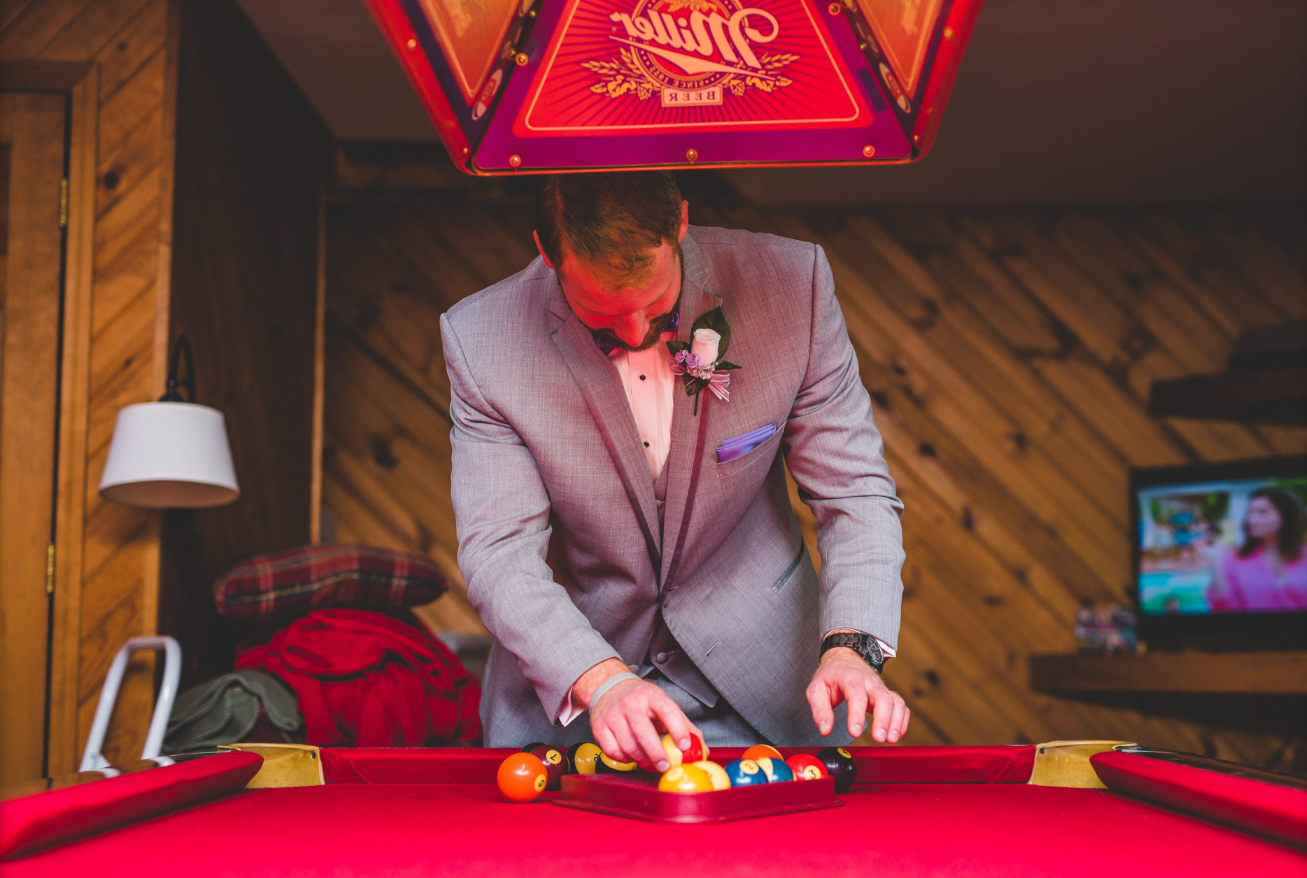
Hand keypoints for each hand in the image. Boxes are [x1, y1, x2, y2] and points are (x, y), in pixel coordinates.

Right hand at [576, 660, 701, 770]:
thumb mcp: (663, 704)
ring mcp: (613, 715)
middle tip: (665, 766)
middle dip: (656, 754)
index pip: (668, 711)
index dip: (678, 730)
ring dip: (642, 761)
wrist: (609, 686)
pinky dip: (624, 759)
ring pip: (628, 745)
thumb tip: (701, 747)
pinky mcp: (600, 727)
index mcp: (652, 696)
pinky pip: (612, 751)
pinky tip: (632, 756)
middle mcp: (631, 703)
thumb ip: (684, 725)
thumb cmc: (640, 699)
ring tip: (651, 764)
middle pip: (644, 732)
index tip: (685, 746)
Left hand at [806, 647, 908, 742]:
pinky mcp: (887, 694)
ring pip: (895, 702)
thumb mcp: (816, 689)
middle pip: (883, 698)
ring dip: (895, 722)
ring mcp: (881, 688)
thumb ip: (819, 710)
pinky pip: (901, 706)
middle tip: (879, 738)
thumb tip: (825, 730)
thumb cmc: (831, 676)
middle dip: (883, 720)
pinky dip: (902, 720)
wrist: (845, 659)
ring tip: (890, 739)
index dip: (857, 715)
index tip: (854, 733)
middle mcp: (869, 682)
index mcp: (850, 678)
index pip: (856, 695)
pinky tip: (896, 734)